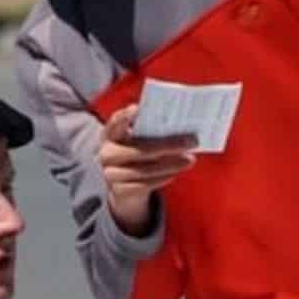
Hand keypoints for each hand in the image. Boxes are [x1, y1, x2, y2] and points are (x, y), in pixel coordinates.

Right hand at [99, 104, 195, 236]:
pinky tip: (176, 173)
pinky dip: (163, 178)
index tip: (137, 108)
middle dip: (168, 145)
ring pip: (145, 169)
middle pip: (139, 149)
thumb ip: (151, 135)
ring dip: (171, 164)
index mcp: (110, 136)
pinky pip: (145, 184)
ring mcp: (111, 173)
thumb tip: (182, 131)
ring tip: (190, 160)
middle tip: (191, 141)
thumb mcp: (138, 144)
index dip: (123, 117)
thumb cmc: (138, 158)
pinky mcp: (119, 190)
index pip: (114, 123)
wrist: (124, 189)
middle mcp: (106, 153)